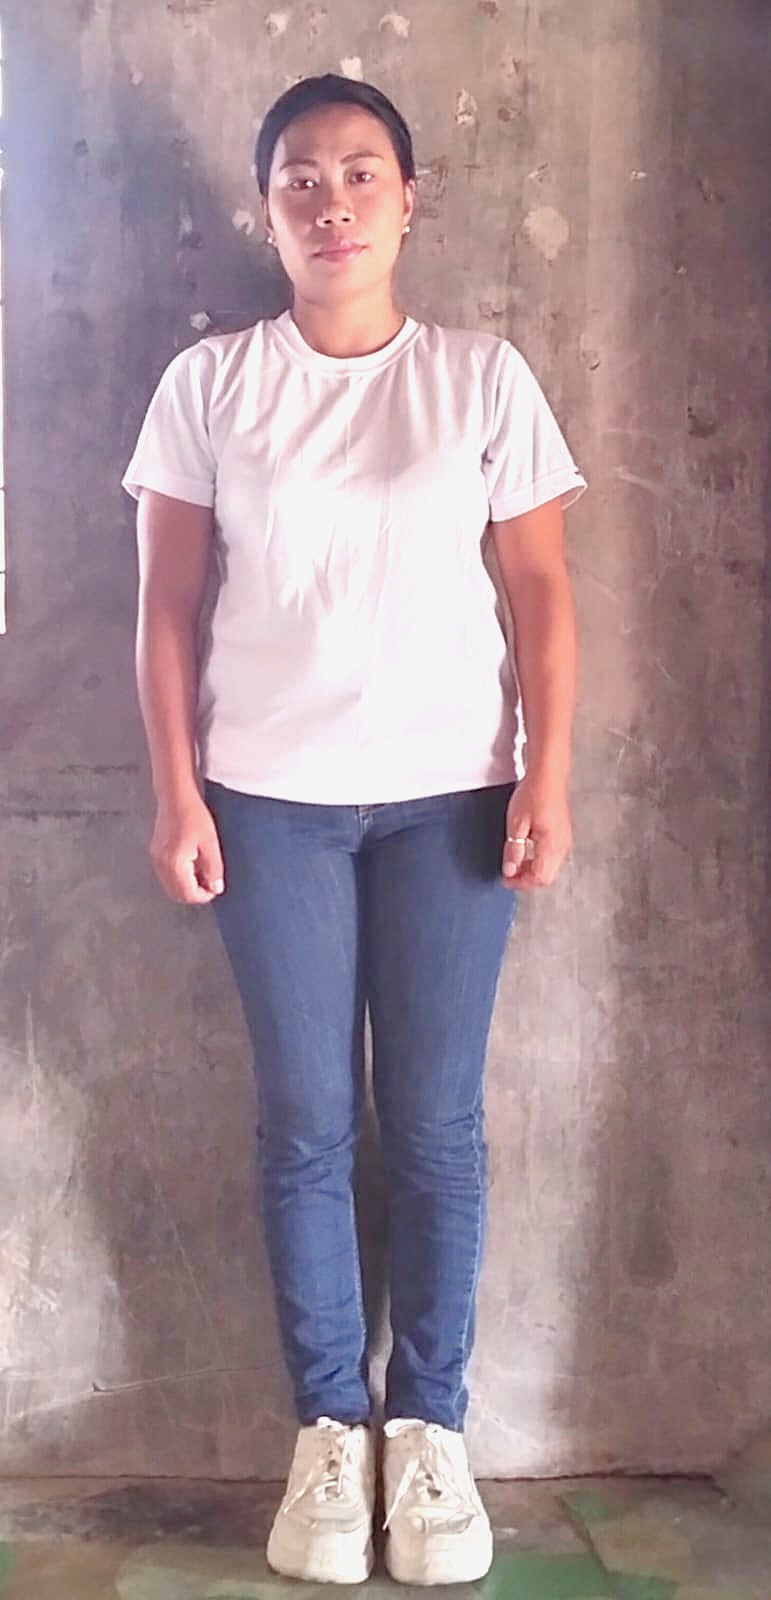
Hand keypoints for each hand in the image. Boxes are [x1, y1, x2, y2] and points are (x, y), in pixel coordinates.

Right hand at [150, 792, 224, 904]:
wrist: (175, 797)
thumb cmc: (192, 814)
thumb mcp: (210, 843)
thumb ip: (213, 869)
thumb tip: (216, 887)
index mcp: (175, 864)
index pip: (188, 894)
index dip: (204, 895)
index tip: (215, 888)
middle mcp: (162, 865)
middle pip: (177, 894)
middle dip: (194, 893)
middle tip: (209, 884)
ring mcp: (156, 859)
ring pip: (171, 886)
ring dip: (186, 886)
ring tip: (202, 872)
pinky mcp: (156, 852)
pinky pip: (167, 874)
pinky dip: (179, 876)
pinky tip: (191, 864)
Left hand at [501, 773, 572, 891]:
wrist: (548, 775)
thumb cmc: (533, 794)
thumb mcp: (516, 824)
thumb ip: (514, 850)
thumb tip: (510, 870)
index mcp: (551, 846)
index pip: (539, 877)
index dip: (521, 883)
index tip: (505, 880)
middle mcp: (562, 846)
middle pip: (546, 877)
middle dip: (527, 879)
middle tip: (509, 874)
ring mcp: (565, 841)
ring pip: (550, 868)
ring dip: (532, 870)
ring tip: (515, 862)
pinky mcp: (563, 834)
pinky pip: (552, 857)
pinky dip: (538, 860)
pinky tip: (526, 851)